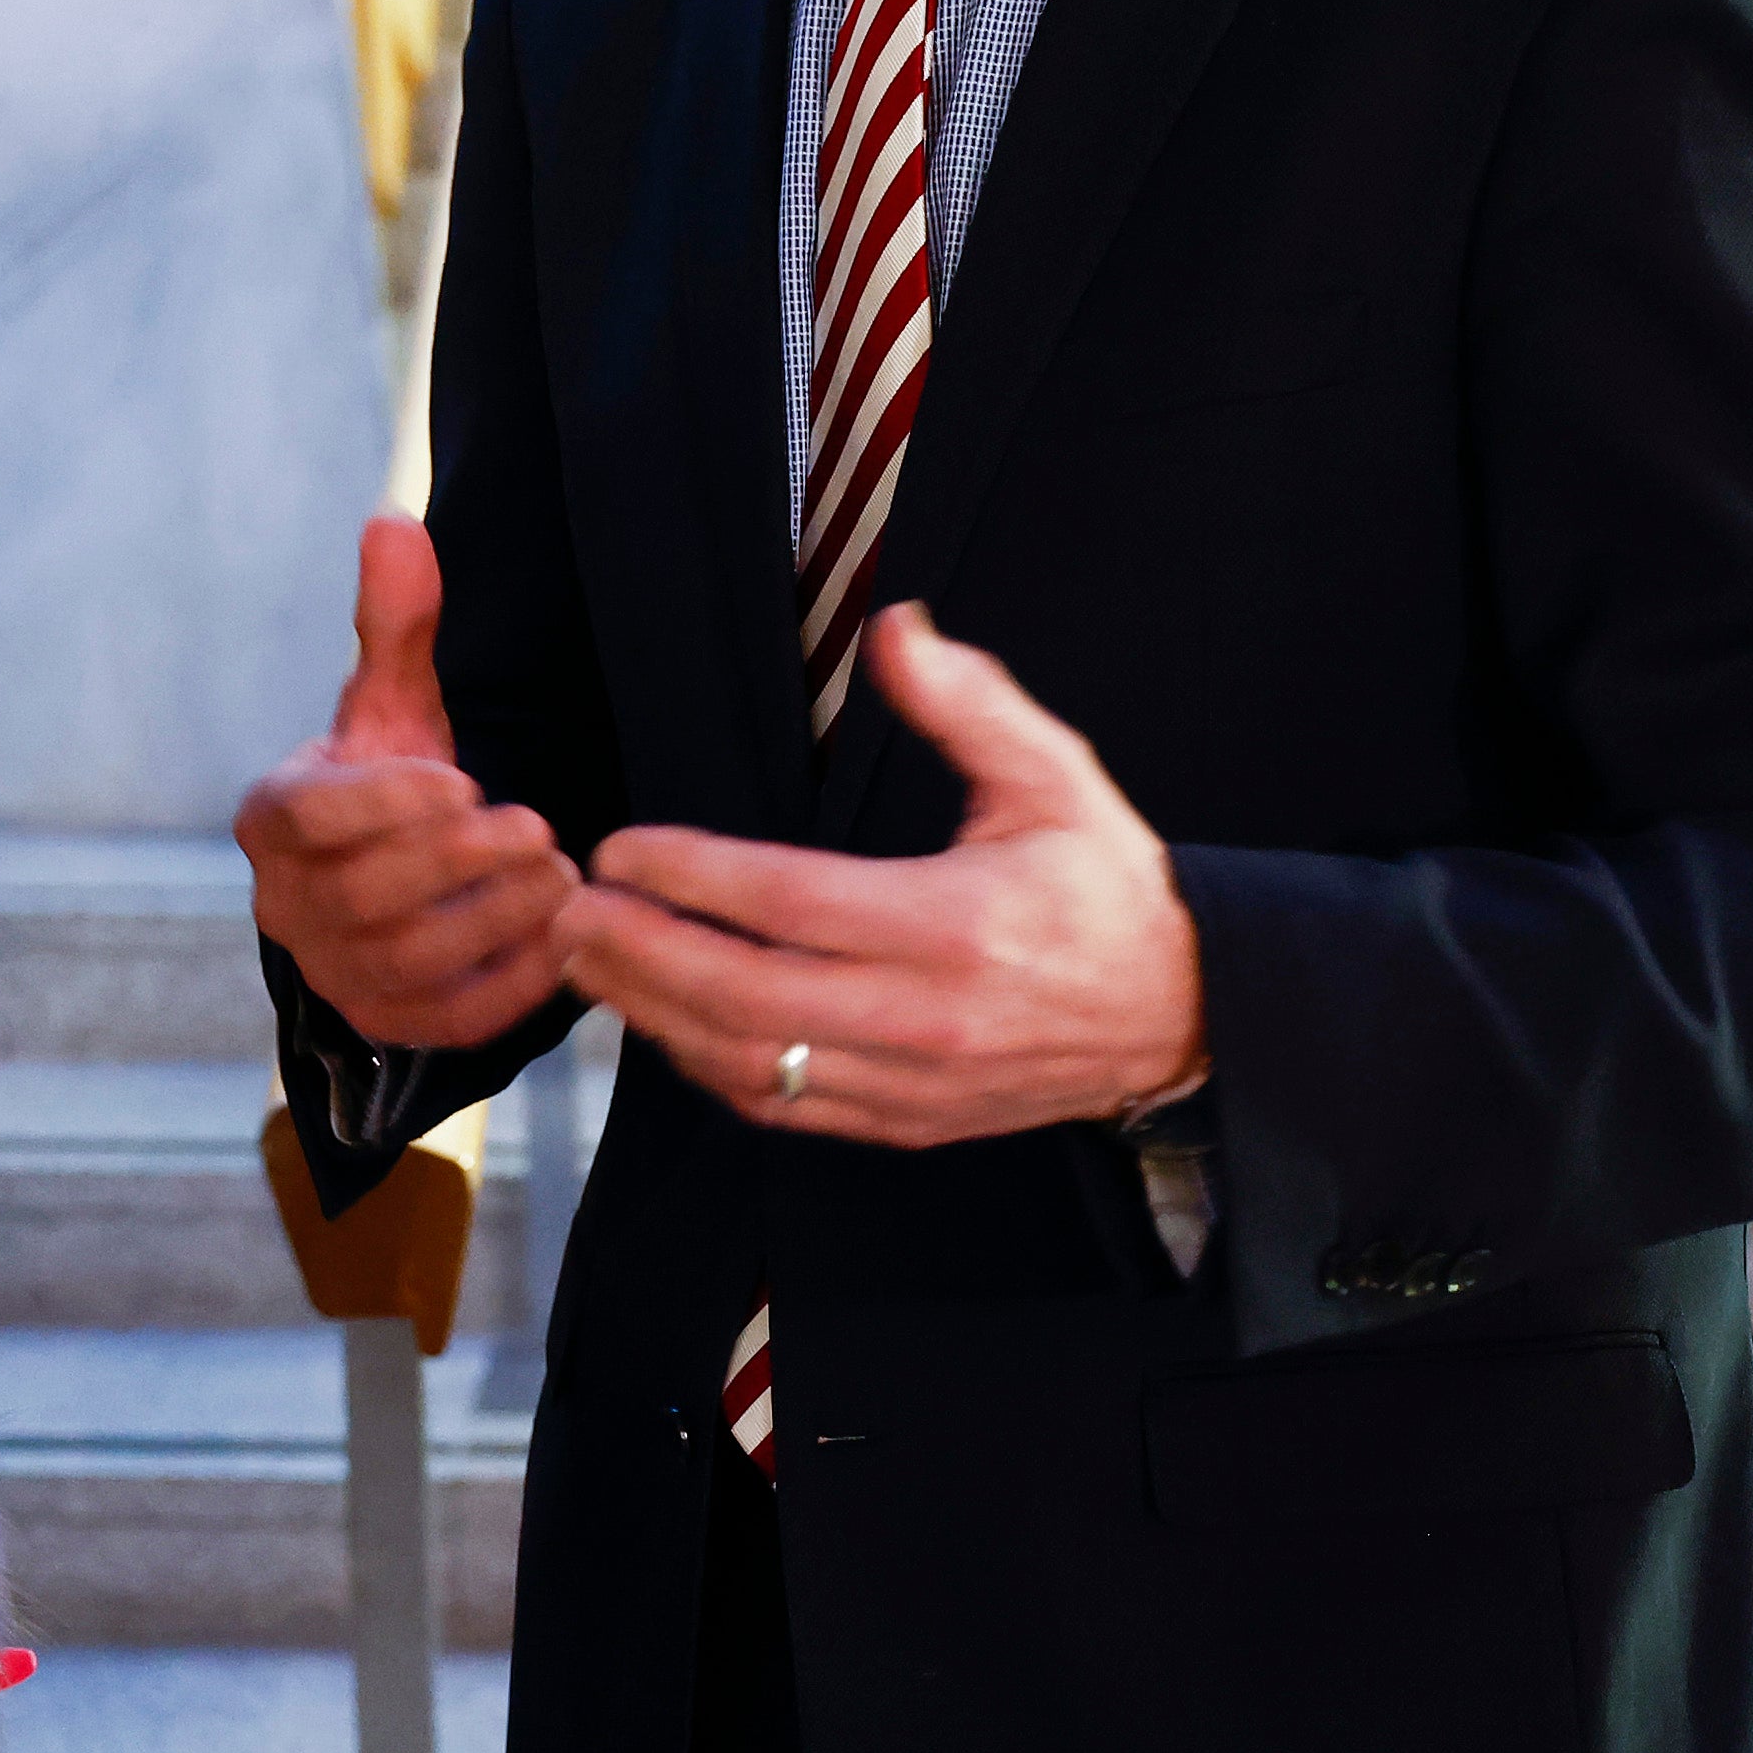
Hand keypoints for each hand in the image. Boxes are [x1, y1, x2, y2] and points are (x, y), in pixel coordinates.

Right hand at [233, 517, 578, 1049]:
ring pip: (408, 959)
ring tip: (560, 874)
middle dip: (457, 861)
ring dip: (493, 917)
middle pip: (363, 895)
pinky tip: (562, 937)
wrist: (402, 876)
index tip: (463, 779)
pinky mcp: (392, 1024)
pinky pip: (448, 1019)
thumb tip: (392, 523)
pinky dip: (510, 984)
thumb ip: (394, 623)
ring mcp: (336, 975)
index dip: (384, 804)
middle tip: (538, 826)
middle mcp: (287, 907)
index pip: (309, 819)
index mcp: (272, 822)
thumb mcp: (394, 703)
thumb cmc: (394, 779)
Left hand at [558, 606, 1205, 1146]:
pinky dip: (709, 1069)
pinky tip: (664, 1024)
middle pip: (743, 996)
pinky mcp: (908, 1124)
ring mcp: (911, 1082)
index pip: (788, 905)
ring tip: (590, 962)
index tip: (620, 847)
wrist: (1182, 1014)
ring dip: (654, 1017)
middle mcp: (923, 1016)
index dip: (690, 877)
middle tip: (569, 910)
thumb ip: (968, 703)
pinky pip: (785, 1108)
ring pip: (750, 1064)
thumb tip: (894, 628)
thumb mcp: (1055, 776)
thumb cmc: (1108, 888)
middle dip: (639, 954)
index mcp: (952, 925)